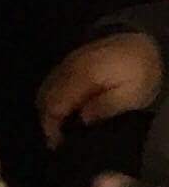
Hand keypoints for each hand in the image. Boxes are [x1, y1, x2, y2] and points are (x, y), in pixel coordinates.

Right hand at [40, 32, 164, 147]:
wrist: (143, 42)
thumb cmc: (141, 72)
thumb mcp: (133, 94)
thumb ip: (106, 106)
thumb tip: (83, 120)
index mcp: (83, 77)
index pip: (55, 103)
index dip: (52, 125)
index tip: (57, 143)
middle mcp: (68, 68)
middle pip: (45, 96)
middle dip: (46, 119)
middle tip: (56, 140)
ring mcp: (67, 62)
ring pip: (45, 88)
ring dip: (47, 109)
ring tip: (58, 127)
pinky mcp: (69, 61)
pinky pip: (51, 81)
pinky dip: (52, 97)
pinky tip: (63, 109)